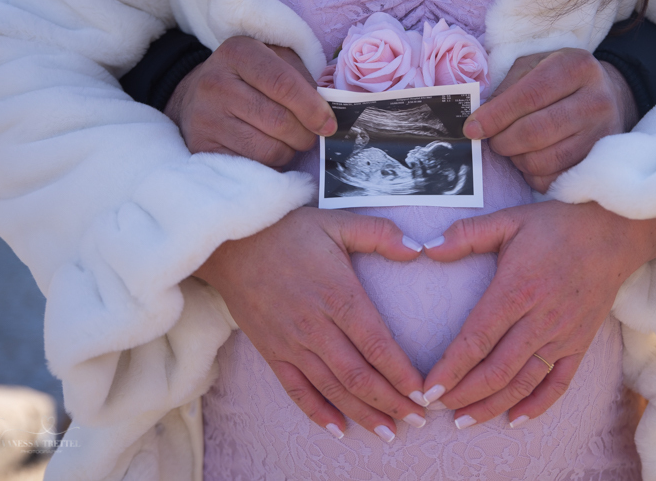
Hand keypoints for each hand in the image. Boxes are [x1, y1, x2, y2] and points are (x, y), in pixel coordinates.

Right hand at [164, 36, 336, 165]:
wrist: (195, 98)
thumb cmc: (248, 79)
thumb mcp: (274, 60)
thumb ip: (303, 77)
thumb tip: (330, 111)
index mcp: (239, 52)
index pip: (283, 83)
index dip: (313, 108)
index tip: (329, 124)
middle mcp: (216, 83)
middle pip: (279, 120)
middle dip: (305, 134)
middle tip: (310, 134)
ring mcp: (205, 117)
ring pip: (269, 149)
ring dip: (289, 150)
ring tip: (287, 141)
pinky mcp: (202, 147)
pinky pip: (253, 166)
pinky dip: (270, 164)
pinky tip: (268, 151)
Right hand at [194, 207, 426, 439]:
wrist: (231, 243)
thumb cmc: (289, 231)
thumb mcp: (338, 222)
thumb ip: (380, 234)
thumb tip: (418, 250)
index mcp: (338, 295)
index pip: (377, 344)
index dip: (402, 373)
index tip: (424, 392)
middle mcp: (315, 326)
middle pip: (359, 376)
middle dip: (392, 402)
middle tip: (419, 419)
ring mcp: (291, 343)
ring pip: (332, 389)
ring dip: (363, 413)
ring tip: (389, 432)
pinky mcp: (272, 352)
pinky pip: (296, 391)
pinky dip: (318, 413)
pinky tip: (339, 429)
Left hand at [421, 201, 655, 427]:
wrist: (613, 232)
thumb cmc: (555, 225)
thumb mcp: (508, 221)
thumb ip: (466, 235)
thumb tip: (428, 249)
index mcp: (517, 289)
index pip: (477, 338)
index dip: (451, 368)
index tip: (427, 389)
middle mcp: (540, 318)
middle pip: (497, 369)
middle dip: (463, 394)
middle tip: (434, 408)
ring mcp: (563, 335)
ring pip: (523, 382)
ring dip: (492, 405)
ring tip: (463, 420)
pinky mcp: (580, 344)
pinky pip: (559, 384)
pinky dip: (537, 406)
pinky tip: (514, 420)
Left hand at [463, 49, 637, 192]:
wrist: (608, 96)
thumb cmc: (560, 79)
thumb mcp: (535, 66)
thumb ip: (507, 87)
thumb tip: (479, 120)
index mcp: (575, 67)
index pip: (529, 95)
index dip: (495, 115)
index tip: (472, 128)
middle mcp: (595, 100)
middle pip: (536, 132)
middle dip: (502, 141)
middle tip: (492, 140)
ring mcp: (600, 134)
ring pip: (543, 161)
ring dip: (516, 159)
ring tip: (513, 147)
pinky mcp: (598, 161)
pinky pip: (553, 180)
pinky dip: (532, 174)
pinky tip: (531, 159)